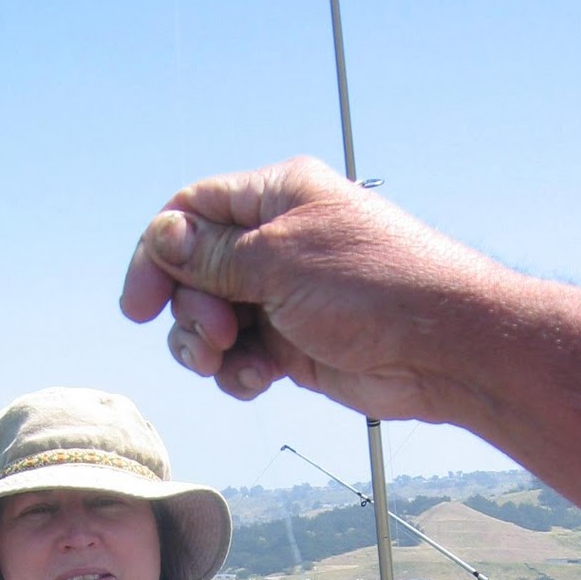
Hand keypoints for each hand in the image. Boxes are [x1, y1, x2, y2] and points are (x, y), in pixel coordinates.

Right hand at [121, 156, 580, 518]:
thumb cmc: (374, 287)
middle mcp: (276, 243)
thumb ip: (213, 255)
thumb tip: (162, 238)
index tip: (139, 306)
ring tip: (233, 362)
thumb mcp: (280, 261)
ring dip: (207, 348)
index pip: (190, 212)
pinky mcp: (295, 346)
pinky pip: (241, 359)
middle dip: (189, 311)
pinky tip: (261, 381)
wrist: (441, 348)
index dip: (156, 255)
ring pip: (212, 322)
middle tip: (216, 335)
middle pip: (193, 273)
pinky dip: (239, 374)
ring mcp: (285, 297)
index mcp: (275, 198)